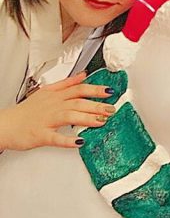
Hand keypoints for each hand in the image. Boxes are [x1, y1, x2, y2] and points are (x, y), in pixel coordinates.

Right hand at [0, 72, 115, 150]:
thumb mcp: (47, 91)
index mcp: (55, 95)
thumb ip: (67, 83)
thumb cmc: (27, 111)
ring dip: (87, 119)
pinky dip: (68, 140)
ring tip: (101, 122)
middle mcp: (52, 106)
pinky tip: (80, 142)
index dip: (95, 89)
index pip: (78, 89)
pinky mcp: (41, 135)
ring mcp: (46, 120)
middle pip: (77, 102)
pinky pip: (55, 138)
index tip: (110, 91)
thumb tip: (83, 75)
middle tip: (111, 109)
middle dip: (96, 105)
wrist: (7, 124)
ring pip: (69, 116)